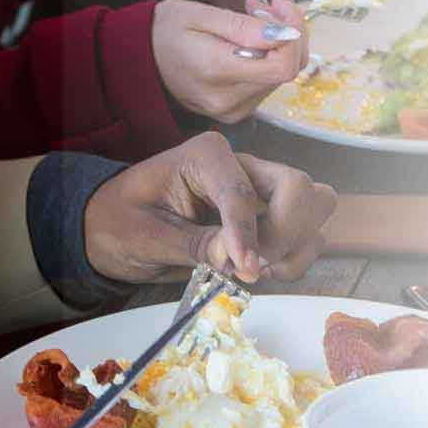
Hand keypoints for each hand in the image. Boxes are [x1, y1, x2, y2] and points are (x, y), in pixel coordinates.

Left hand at [85, 129, 335, 284]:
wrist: (112, 229)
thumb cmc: (121, 222)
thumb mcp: (144, 236)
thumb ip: (192, 244)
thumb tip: (237, 259)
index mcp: (206, 155)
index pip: (242, 192)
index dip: (248, 235)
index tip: (244, 271)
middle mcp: (242, 165)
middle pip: (298, 186)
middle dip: (284, 233)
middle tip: (250, 267)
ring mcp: (260, 190)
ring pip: (315, 205)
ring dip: (295, 245)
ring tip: (256, 270)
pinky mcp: (268, 217)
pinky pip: (306, 233)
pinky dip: (295, 257)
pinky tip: (260, 271)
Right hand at [152, 0, 309, 123]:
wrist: (138, 62)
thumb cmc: (164, 32)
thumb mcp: (200, 15)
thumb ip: (244, 26)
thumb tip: (286, 33)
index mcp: (217, 72)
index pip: (282, 66)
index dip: (293, 33)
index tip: (280, 5)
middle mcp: (228, 100)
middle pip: (286, 70)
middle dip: (286, 31)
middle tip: (267, 2)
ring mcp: (232, 110)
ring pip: (279, 76)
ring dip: (277, 43)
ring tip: (251, 15)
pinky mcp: (235, 111)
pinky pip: (266, 82)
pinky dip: (266, 57)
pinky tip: (248, 39)